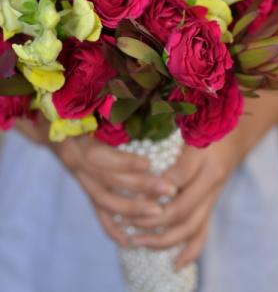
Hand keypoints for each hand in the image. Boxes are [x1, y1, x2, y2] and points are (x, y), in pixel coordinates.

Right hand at [15, 116, 176, 245]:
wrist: (46, 123)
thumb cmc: (72, 107)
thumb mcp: (85, 104)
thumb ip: (108, 106)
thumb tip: (142, 100)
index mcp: (76, 140)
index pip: (101, 158)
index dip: (124, 162)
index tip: (150, 163)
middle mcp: (76, 162)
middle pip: (108, 182)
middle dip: (140, 188)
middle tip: (169, 190)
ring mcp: (80, 178)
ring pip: (105, 201)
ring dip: (132, 210)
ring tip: (159, 212)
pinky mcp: (85, 187)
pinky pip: (98, 213)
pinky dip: (113, 227)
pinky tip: (130, 239)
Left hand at [127, 138, 240, 267]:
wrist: (232, 137)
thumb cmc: (203, 129)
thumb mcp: (187, 129)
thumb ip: (166, 140)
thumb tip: (141, 163)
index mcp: (204, 158)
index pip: (176, 178)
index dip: (153, 189)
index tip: (130, 195)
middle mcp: (211, 181)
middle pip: (181, 209)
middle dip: (152, 220)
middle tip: (127, 223)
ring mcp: (213, 196)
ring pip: (191, 227)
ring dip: (163, 240)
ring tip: (137, 241)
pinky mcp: (212, 206)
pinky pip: (203, 232)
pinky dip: (190, 251)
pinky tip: (175, 263)